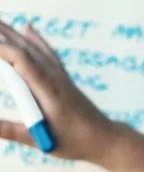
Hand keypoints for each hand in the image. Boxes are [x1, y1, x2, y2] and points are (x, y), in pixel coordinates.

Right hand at [0, 21, 117, 163]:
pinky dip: (36, 40)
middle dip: (4, 35)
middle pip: (27, 50)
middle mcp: (55, 77)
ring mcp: (60, 76)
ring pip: (36, 49)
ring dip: (16, 35)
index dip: (2, 49)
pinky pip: (47, 53)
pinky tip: (29, 30)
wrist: (105, 138)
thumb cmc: (75, 141)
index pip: (22, 61)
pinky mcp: (64, 79)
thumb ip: (10, 131)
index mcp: (48, 89)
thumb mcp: (39, 140)